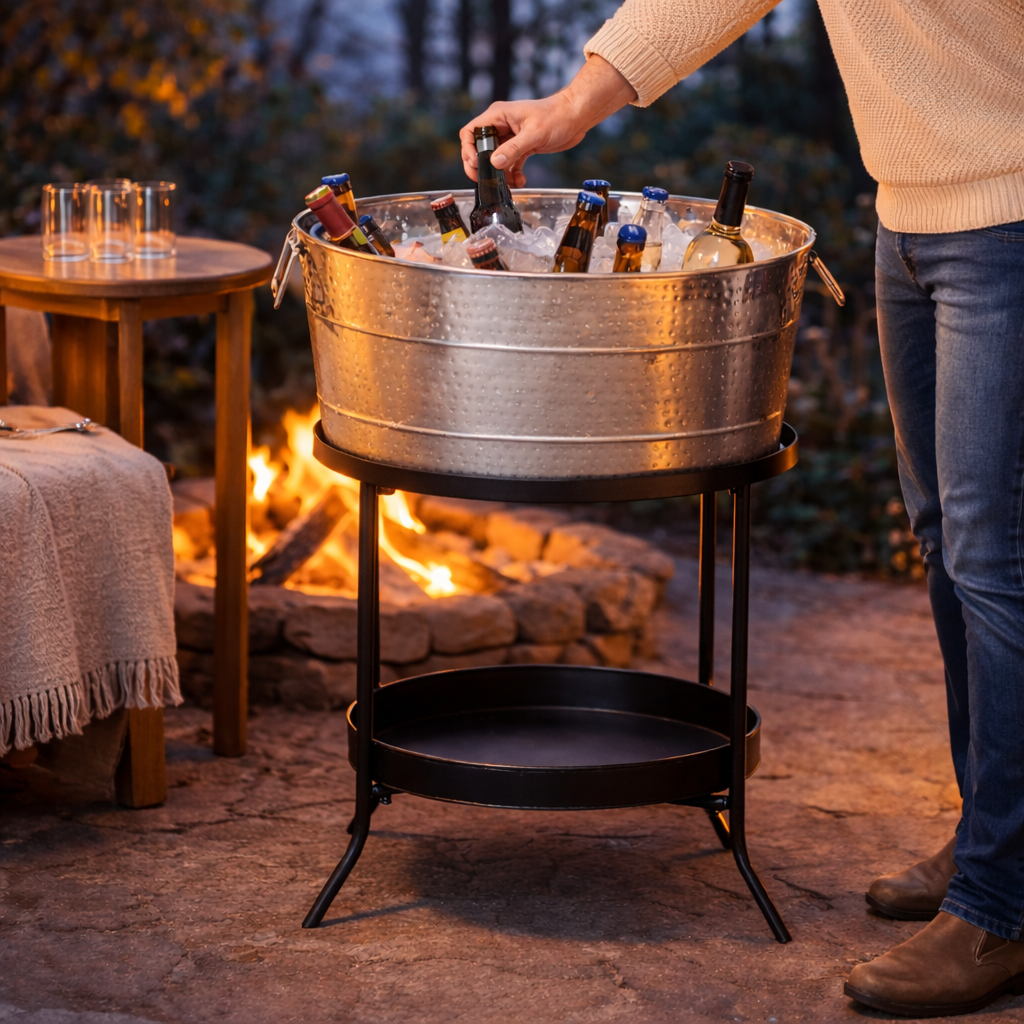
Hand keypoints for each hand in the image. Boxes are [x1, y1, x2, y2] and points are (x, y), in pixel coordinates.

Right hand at [460, 55, 636, 186]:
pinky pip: (509, 164)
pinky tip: (521, 180)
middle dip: (482, 167)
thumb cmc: (556, 116)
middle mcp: (501, 126)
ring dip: (500, 174)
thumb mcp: (534, 134)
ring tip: (510, 184)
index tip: (476, 165)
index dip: (468, 150)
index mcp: (498, 116)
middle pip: (479, 149)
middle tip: (488, 181)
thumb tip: (494, 163)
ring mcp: (510, 137)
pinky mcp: (521, 147)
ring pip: (494, 160)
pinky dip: (512, 174)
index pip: (471, 132)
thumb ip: (513, 149)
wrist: (576, 117)